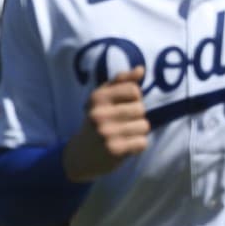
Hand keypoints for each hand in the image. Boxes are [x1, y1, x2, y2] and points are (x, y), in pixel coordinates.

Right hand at [63, 67, 148, 181]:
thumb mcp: (103, 98)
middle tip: (119, 124)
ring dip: (137, 132)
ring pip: (144, 126)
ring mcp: (106, 133)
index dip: (133, 98)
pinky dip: (137, 145)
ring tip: (121, 135)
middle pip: (140, 108)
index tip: (121, 106)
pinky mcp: (114, 150)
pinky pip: (142, 142)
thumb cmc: (98, 120)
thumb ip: (122, 81)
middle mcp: (99, 114)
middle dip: (135, 116)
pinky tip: (123, 146)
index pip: (133, 90)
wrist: (80, 156)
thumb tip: (140, 69)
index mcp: (97, 98)